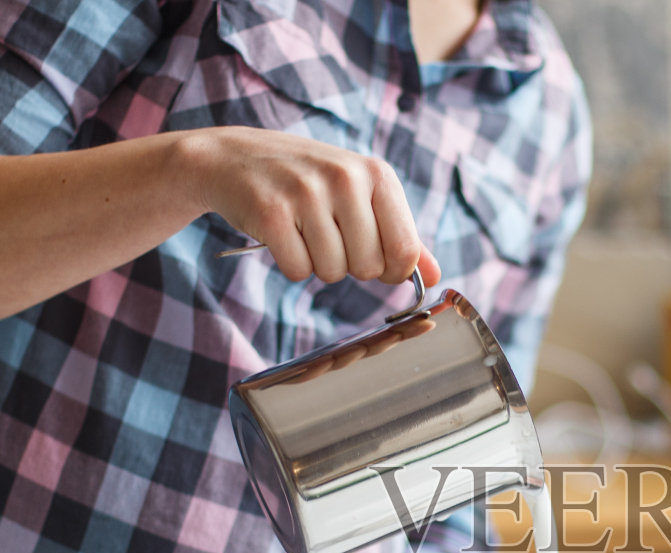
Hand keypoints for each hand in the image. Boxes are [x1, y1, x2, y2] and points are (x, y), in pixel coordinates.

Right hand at [184, 127, 441, 286]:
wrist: (234, 158)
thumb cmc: (307, 181)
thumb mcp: (360, 194)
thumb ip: (400, 235)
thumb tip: (436, 276)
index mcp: (377, 174)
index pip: (405, 251)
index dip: (390, 269)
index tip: (372, 257)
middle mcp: (346, 178)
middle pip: (368, 268)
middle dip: (348, 265)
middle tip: (326, 233)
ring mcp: (307, 194)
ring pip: (332, 273)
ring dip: (316, 264)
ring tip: (303, 230)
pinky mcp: (272, 214)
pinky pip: (297, 271)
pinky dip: (289, 263)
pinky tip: (281, 233)